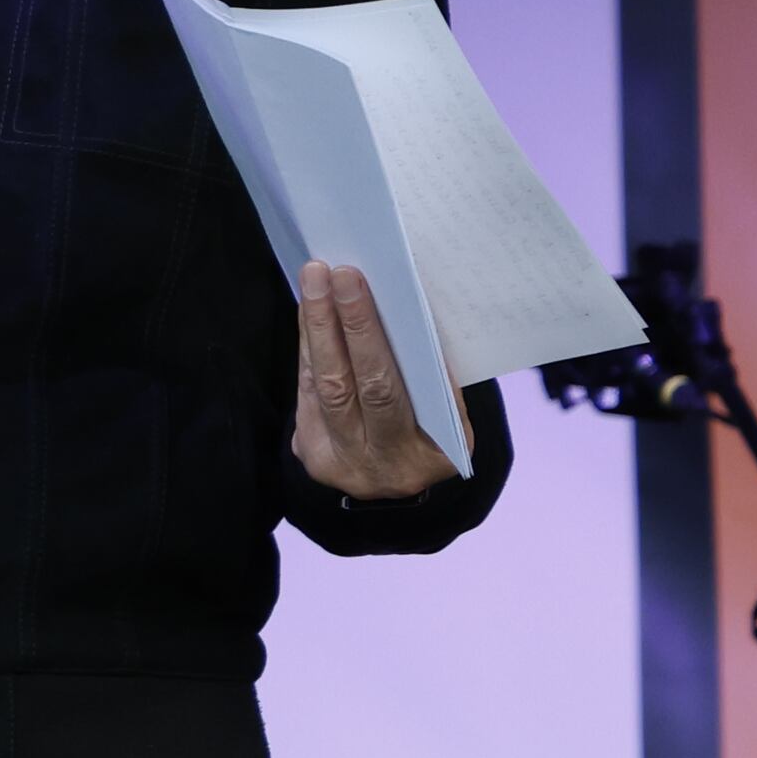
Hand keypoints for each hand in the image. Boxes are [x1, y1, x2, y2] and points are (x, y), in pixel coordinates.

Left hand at [291, 264, 461, 497]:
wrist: (406, 485)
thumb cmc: (439, 431)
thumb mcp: (449, 413)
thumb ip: (427, 372)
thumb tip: (394, 306)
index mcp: (427, 454)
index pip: (385, 387)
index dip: (364, 333)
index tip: (353, 282)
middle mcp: (376, 464)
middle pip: (345, 385)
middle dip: (333, 322)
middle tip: (325, 272)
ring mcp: (338, 463)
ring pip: (320, 388)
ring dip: (316, 329)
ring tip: (315, 282)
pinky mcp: (312, 456)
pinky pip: (307, 394)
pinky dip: (312, 350)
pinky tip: (313, 314)